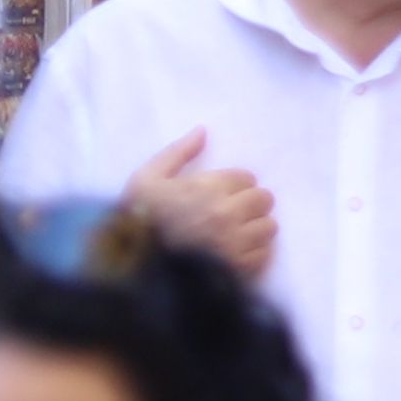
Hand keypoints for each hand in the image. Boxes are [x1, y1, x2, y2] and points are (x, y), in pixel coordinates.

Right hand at [121, 133, 275, 278]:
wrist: (131, 270)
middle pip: (264, 199)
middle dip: (249, 203)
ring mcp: (235, 244)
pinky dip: (253, 253)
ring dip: (255, 227)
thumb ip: (177, 153)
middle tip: (230, 212)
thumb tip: (202, 130)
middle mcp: (227, 215)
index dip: (233, 184)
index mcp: (207, 189)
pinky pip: (264, 254)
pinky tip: (233, 253)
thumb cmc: (136, 220)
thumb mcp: (146, 180)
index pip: (246, 178)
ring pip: (269, 226)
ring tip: (232, 233)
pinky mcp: (240, 270)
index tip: (218, 194)